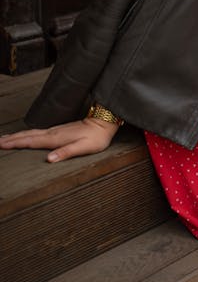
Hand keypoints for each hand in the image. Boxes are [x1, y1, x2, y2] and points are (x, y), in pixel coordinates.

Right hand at [0, 117, 119, 161]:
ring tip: (5, 138)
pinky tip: (25, 135)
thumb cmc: (96, 137)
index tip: (2, 145)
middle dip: (12, 139)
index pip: (32, 142)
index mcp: (56, 139)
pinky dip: (27, 134)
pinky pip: (37, 132)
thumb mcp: (84, 147)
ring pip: (31, 133)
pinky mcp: (58, 130)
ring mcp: (55, 130)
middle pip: (28, 136)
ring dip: (17, 136)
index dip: (16, 143)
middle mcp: (53, 133)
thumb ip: (66, 152)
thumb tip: (49, 159)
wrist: (103, 123)